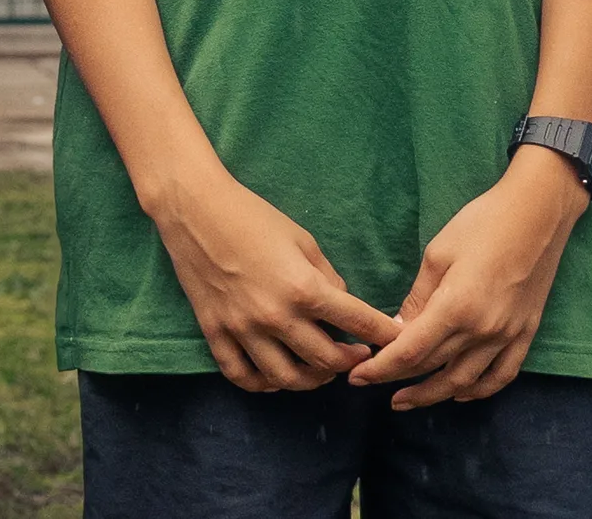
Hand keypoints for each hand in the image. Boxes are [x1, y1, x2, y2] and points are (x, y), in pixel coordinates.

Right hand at [144, 166, 395, 390]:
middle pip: (326, 361)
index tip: (396, 340)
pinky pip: (243, 376)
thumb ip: (327, 277)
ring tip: (320, 369)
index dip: (384, 334)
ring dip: (312, 379)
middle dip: (351, 362)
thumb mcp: (302, 239)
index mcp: (304, 287)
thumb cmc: (253, 216)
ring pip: (288, 378)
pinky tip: (277, 375)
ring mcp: (243, 329)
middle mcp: (276, 316)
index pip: (358, 322)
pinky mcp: (216, 333)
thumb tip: (342, 306)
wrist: (195, 209)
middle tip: (357, 355)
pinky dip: (264, 383)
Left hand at [355, 146, 587, 404]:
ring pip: (465, 382)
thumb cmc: (482, 223)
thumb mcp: (438, 254)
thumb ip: (418, 298)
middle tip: (370, 385)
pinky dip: (479, 391)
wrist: (538, 213)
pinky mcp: (526, 334)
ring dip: (433, 395)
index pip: (410, 352)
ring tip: (406, 400)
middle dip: (397, 380)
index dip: (381, 369)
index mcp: (456, 308)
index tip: (357, 377)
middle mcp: (483, 331)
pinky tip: (460, 394)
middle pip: (433, 367)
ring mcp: (508, 337)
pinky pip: (502, 376)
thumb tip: (398, 328)